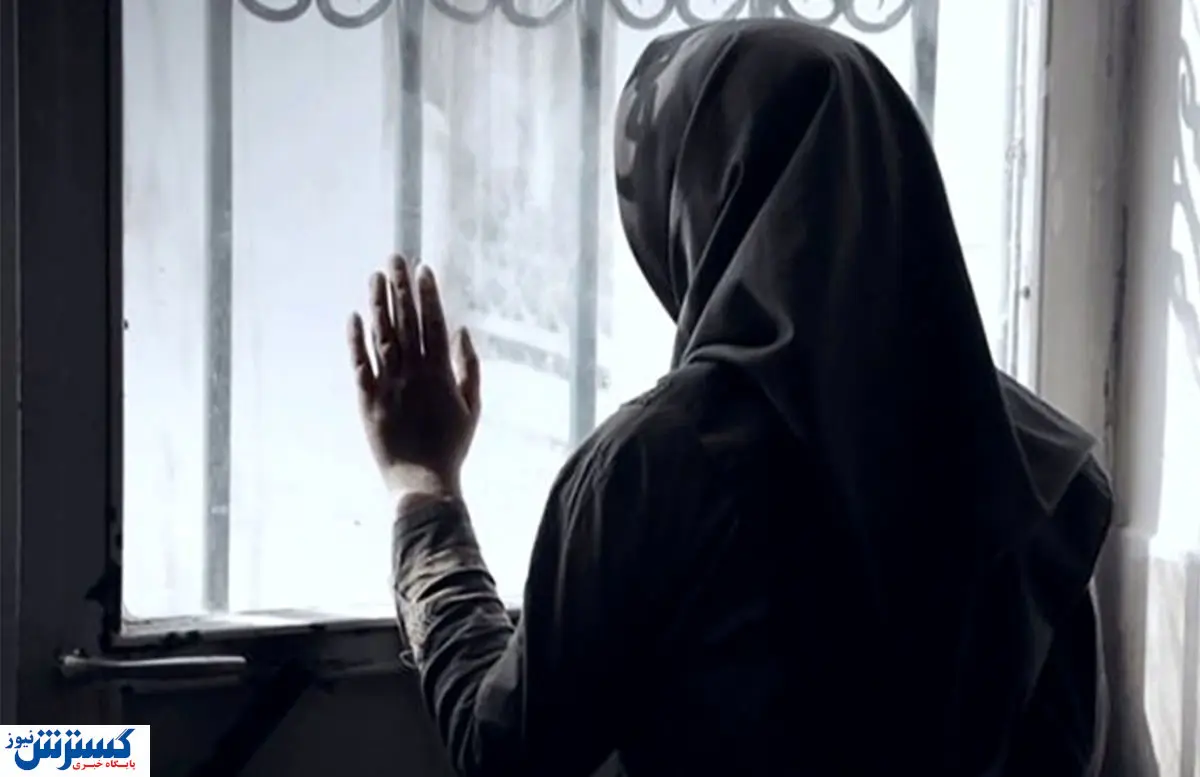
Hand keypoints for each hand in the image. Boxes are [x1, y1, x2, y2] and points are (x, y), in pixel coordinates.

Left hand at [348, 255, 480, 499]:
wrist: (422, 481)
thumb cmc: (451, 446)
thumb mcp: (472, 408)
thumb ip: (469, 367)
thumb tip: (461, 331)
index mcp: (441, 373)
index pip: (433, 323)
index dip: (428, 294)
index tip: (423, 269)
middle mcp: (414, 373)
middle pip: (406, 321)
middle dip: (401, 288)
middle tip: (396, 258)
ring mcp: (389, 385)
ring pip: (382, 336)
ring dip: (379, 304)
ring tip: (375, 276)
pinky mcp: (368, 400)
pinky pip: (360, 364)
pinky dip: (356, 340)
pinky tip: (354, 316)